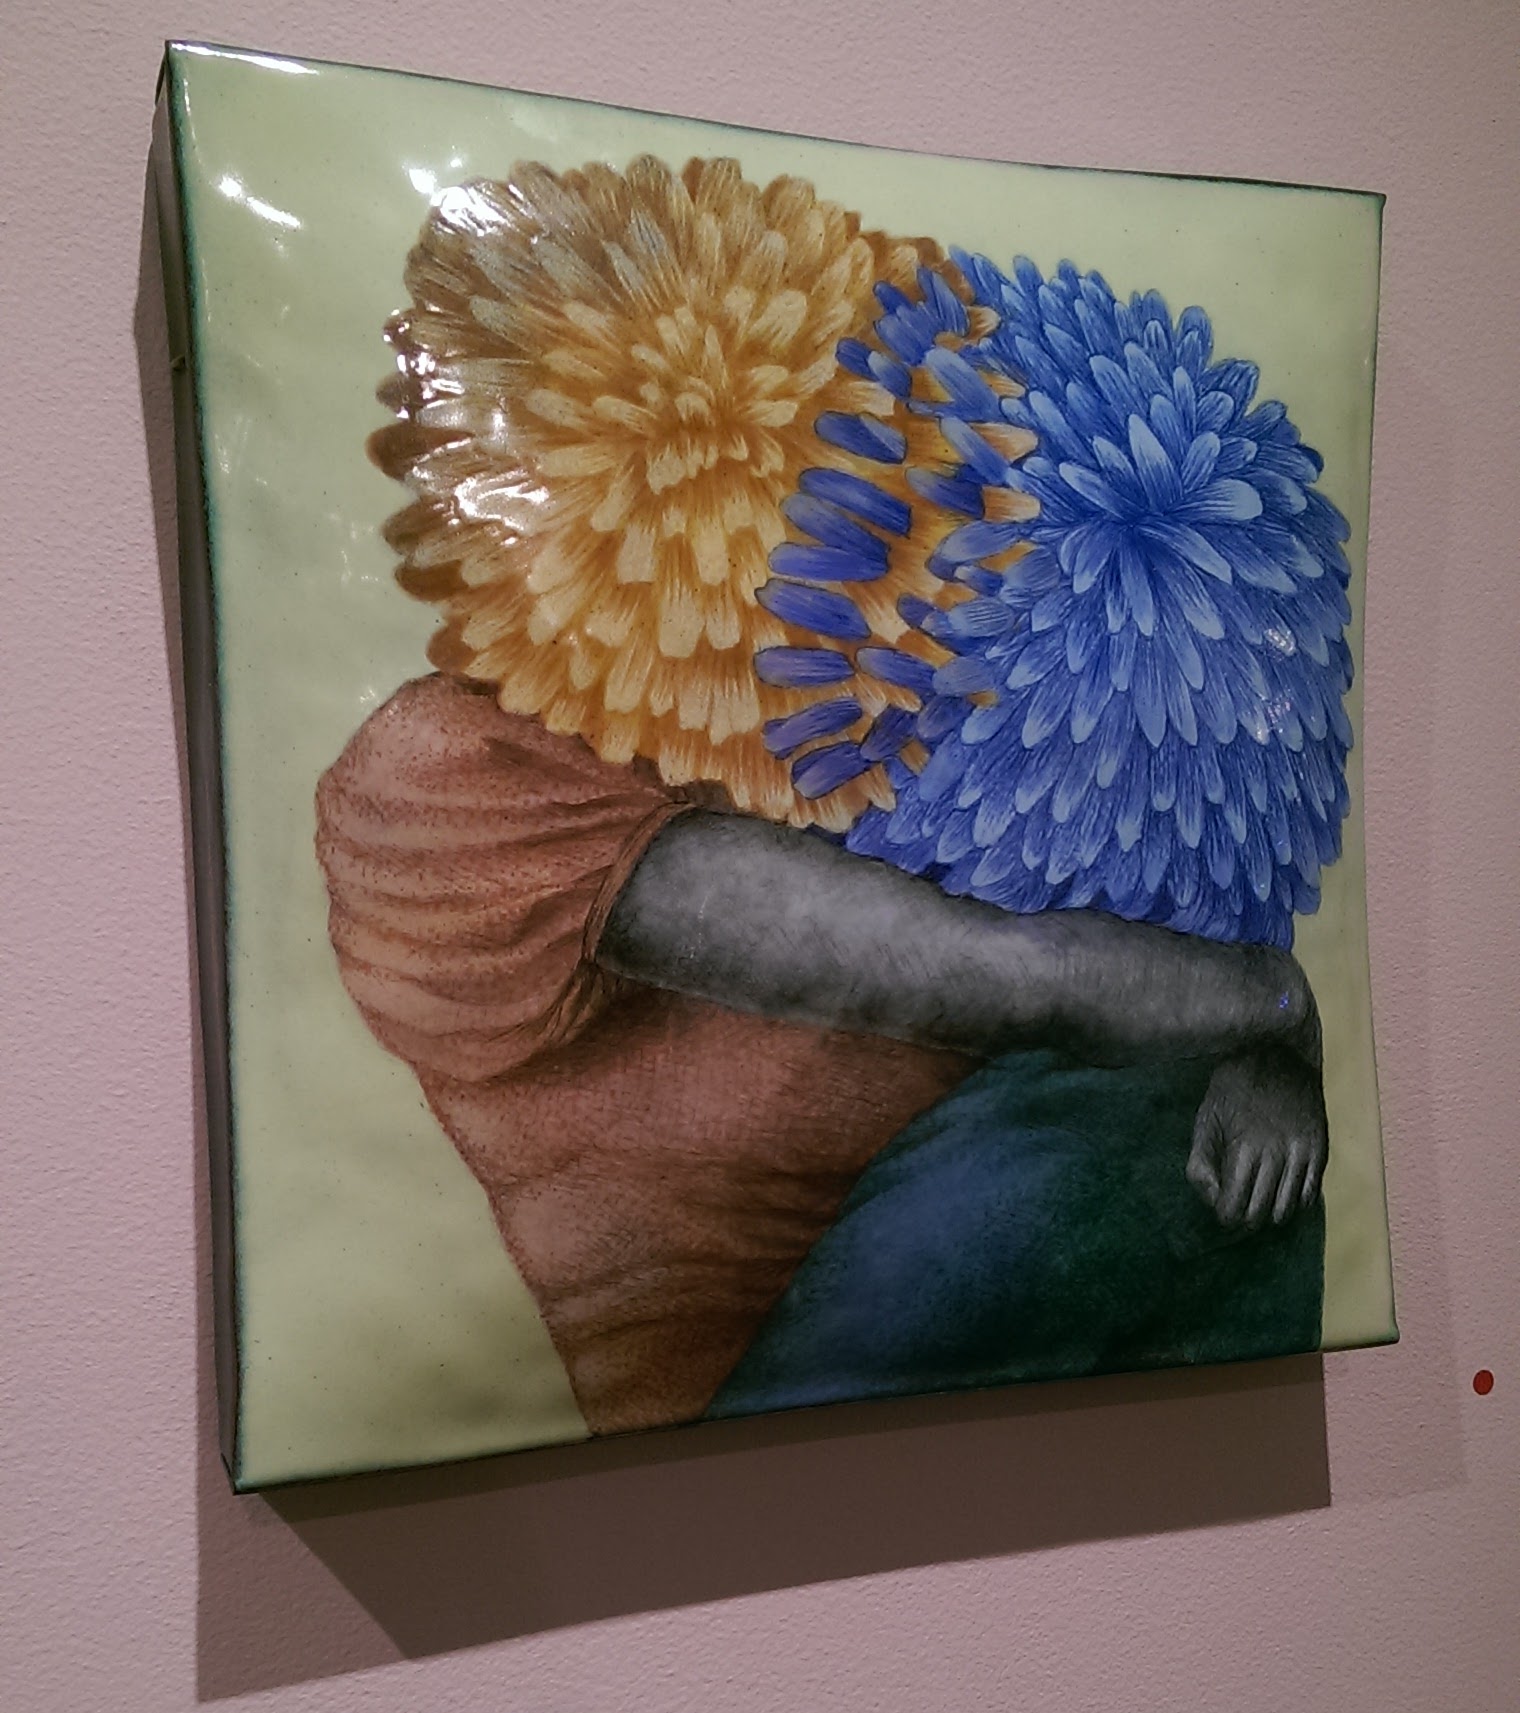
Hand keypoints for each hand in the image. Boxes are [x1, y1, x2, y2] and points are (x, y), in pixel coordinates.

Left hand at [1186, 1045, 1327, 1229]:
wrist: (1279, 1052)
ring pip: (1286, 1212)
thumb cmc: (1233, 1087)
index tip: (1221, 1206)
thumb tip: (1213, 1200)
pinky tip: (1280, 1190)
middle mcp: (1277, 1156)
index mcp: (1244, 1149)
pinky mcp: (1320, 1150)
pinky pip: (1309, 1196)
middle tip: (1237, 1206)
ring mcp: (1303, 1154)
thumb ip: (1200, 1165)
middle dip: (1244, 1218)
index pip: (1234, 1210)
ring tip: (1258, 1199)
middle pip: (1259, 1216)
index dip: (1224, 1215)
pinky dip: (1293, 1202)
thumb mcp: (1205, 1120)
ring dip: (1269, 1213)